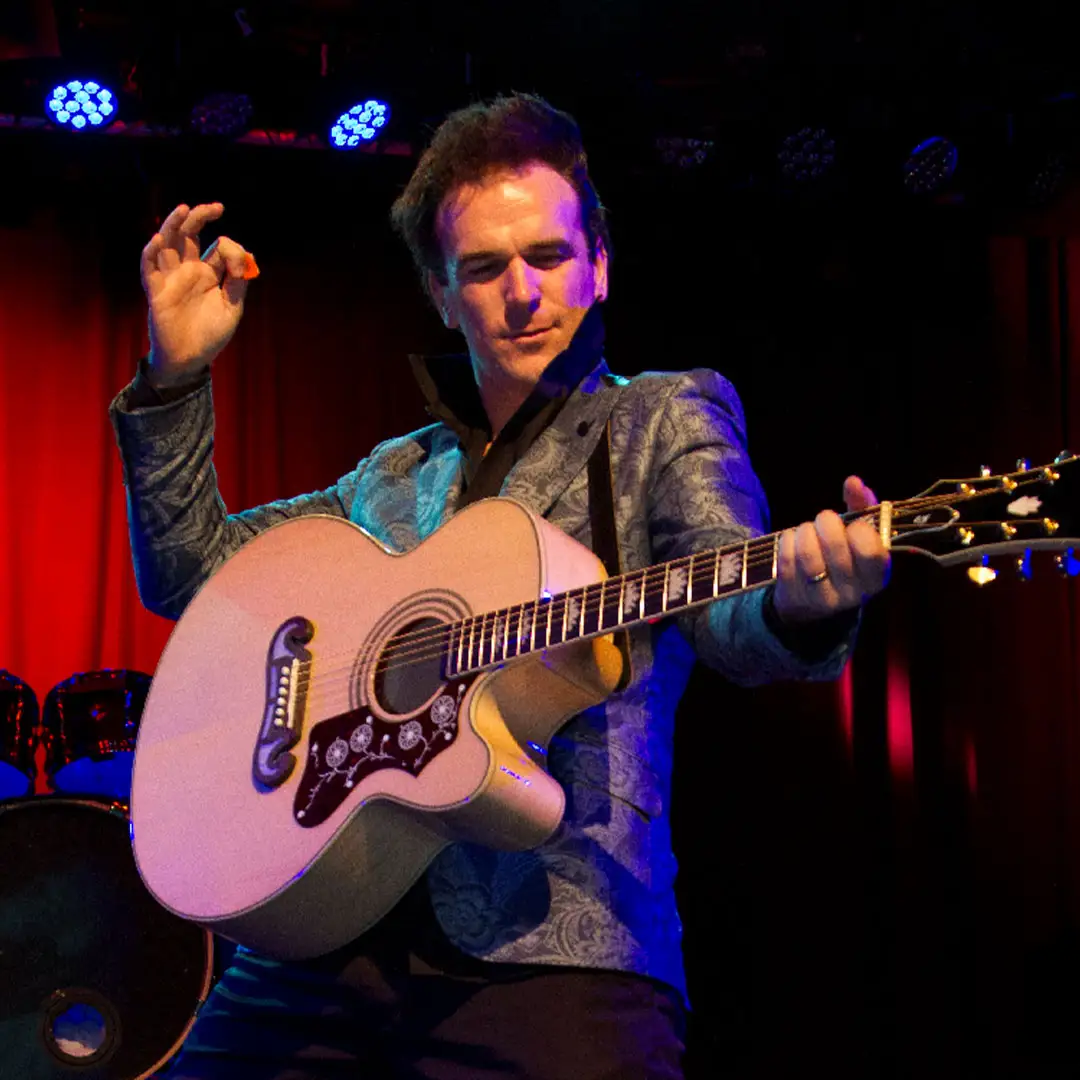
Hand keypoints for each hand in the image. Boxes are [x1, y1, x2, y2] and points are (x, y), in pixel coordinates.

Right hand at [140, 202, 254, 387]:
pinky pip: (149, 267)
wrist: (190, 358)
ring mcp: (171, 278)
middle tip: (215, 207)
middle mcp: (188, 270)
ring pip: (168, 244)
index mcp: (209, 273)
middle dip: (200, 218)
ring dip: (173, 226)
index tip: (239, 265)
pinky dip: (151, 253)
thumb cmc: (211, 334)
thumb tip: (247, 254)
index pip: (219, 248)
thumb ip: (238, 283)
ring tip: (183, 209)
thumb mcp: (232, 308)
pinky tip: (160, 241)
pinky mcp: (156, 291)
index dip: (231, 250)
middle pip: (190, 235)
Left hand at [771, 476, 890, 625]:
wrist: (813, 598)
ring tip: (807, 530)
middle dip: (826, 523)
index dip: (860, 531)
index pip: (871, 553)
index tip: (853, 525)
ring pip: (808, 554)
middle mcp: (851, 593)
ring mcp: (821, 598)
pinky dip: (787, 542)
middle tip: (825, 520)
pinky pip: (787, 560)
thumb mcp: (859, 534)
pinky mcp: (794, 597)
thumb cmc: (843, 556)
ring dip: (804, 532)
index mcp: (875, 577)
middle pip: (835, 547)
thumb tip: (853, 482)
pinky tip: (793, 541)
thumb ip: (862, 506)